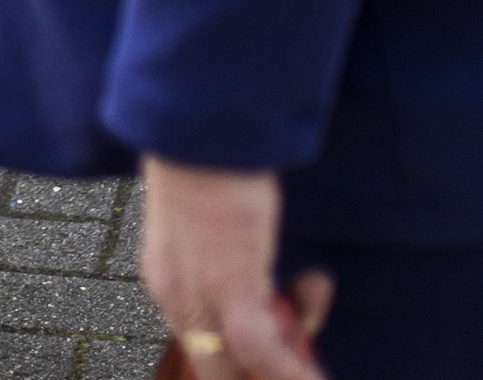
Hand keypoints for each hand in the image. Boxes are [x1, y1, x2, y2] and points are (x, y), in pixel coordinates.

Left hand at [139, 158, 330, 379]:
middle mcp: (173, 296)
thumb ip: (237, 259)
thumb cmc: (208, 161)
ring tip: (315, 375)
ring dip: (282, 372)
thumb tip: (296, 287)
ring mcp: (196, 295)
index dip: (239, 362)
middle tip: (302, 364)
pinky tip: (317, 378)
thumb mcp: (212, 221)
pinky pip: (261, 349)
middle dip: (258, 373)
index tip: (280, 353)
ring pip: (237, 366)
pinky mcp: (228, 286)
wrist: (195, 128)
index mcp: (165, 280)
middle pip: (214, 367)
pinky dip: (291, 370)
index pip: (199, 346)